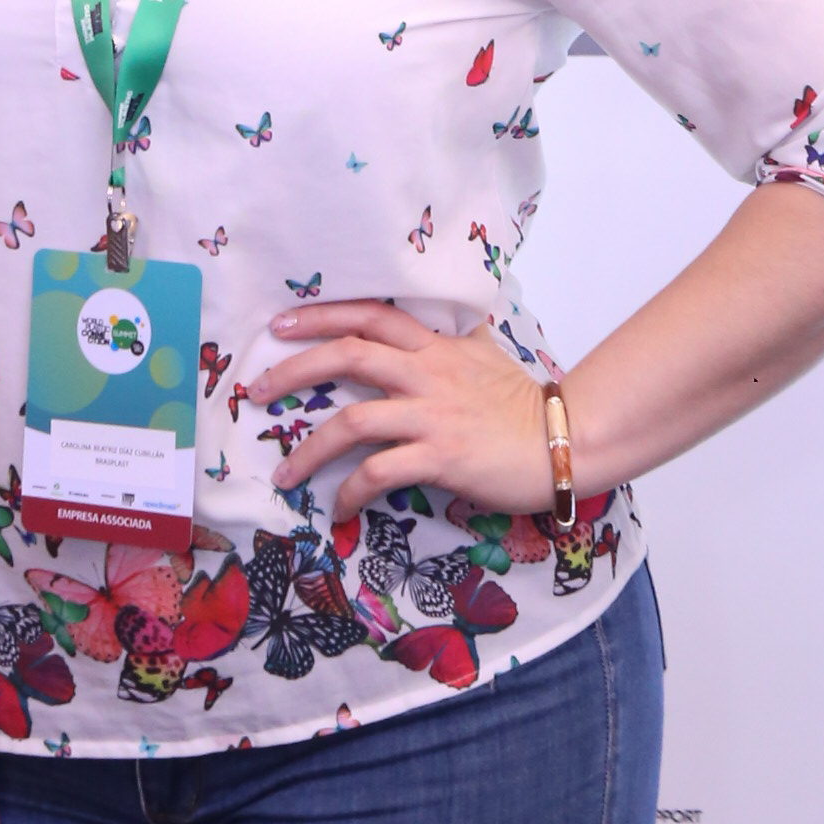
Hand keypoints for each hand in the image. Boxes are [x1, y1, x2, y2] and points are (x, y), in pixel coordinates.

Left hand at [255, 298, 552, 524]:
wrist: (562, 441)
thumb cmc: (524, 405)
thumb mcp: (487, 357)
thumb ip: (455, 343)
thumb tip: (445, 326)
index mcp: (435, 348)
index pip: (371, 317)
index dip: (322, 315)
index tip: (282, 323)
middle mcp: (427, 374)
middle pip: (348, 355)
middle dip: (296, 369)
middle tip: (260, 388)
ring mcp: (432, 416)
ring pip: (353, 421)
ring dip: (310, 449)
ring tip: (286, 473)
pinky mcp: (440, 457)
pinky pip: (379, 473)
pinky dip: (350, 492)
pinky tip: (339, 508)